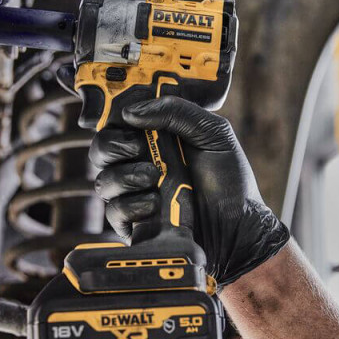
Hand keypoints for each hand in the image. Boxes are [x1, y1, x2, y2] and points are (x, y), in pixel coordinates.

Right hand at [88, 95, 289, 285]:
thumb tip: (130, 112)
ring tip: (154, 179)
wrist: (238, 226)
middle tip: (139, 149)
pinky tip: (155, 204)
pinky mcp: (133, 223)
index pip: (117, 123)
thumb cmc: (228, 179)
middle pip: (100, 150)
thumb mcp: (212, 133)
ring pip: (103, 181)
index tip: (130, 122)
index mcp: (153, 139)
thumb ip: (176, 112)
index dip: (115, 120)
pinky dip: (131, 205)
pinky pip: (113, 211)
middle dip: (113, 146)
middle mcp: (138, 165)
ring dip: (125, 177)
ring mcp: (133, 195)